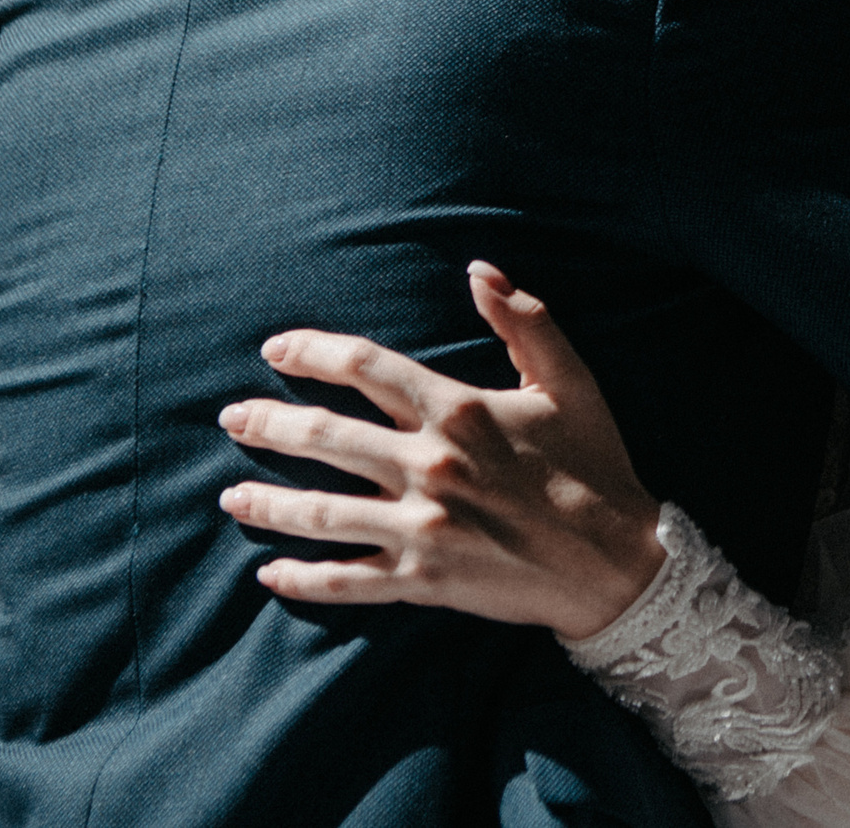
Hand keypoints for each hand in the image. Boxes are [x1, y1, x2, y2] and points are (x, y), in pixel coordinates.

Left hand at [217, 262, 664, 640]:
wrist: (618, 564)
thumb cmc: (594, 466)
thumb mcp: (570, 382)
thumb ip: (526, 320)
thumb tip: (479, 269)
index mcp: (460, 411)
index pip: (366, 368)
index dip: (313, 352)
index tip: (276, 349)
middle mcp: (430, 467)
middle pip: (325, 436)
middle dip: (269, 423)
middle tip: (232, 417)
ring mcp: (422, 528)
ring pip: (322, 512)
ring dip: (268, 502)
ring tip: (230, 494)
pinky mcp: (424, 579)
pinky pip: (347, 581)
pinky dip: (303, 579)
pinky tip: (269, 572)